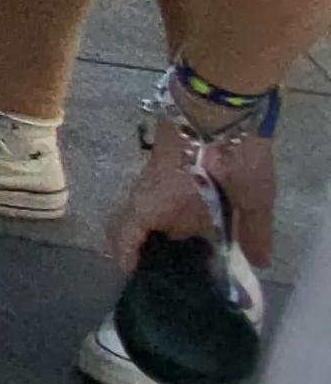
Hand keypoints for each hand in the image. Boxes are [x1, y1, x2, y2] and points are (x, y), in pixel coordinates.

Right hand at [111, 125, 273, 274]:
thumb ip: (254, 231)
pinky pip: (151, 195)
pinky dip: (160, 212)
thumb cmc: (230, 156)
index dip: (125, 259)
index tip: (134, 278)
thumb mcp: (252, 198)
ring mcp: (151, 176)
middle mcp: (145, 193)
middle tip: (154, 268)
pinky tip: (186, 220)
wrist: (217, 105)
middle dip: (132, 246)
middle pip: (124, 223)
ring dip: (149, 228)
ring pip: (138, 208)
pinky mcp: (162, 164)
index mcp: (155, 205)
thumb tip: (259, 262)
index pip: (124, 236)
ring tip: (176, 248)